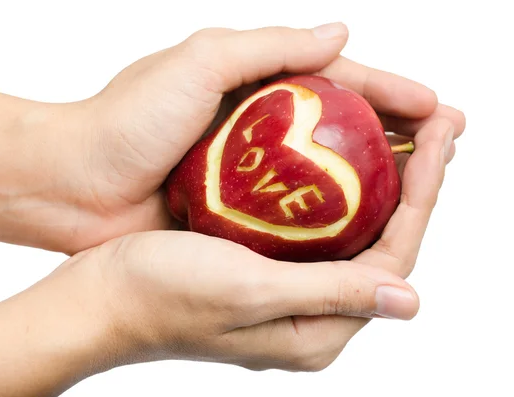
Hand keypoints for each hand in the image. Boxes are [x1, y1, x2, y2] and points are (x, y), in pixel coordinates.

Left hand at [60, 22, 464, 253]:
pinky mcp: (235, 215)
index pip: (337, 82)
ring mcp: (249, 175)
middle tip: (448, 145)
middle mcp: (256, 128)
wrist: (71, 186)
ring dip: (374, 180)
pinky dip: (331, 220)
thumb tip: (341, 34)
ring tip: (424, 187)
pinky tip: (366, 228)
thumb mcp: (196, 62)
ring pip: (326, 175)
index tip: (439, 110)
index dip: (391, 92)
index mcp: (251, 83)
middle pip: (341, 128)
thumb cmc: (123, 121)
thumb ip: (269, 47)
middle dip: (396, 134)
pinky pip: (295, 217)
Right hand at [81, 112, 452, 372]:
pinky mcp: (261, 270)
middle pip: (380, 244)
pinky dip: (336, 192)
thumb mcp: (249, 293)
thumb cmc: (162, 296)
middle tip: (437, 126)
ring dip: (380, 183)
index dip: (424, 196)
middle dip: (413, 184)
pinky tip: (339, 157)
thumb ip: (329, 294)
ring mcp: (285, 293)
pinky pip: (315, 229)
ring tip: (403, 133)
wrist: (99, 296)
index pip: (393, 259)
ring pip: (351, 233)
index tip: (441, 138)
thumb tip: (407, 301)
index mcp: (315, 331)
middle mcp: (308, 316)